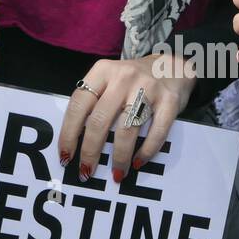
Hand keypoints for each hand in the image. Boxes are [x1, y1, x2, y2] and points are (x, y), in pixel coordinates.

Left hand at [58, 54, 196, 182]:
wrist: (172, 66)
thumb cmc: (134, 80)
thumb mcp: (109, 80)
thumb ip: (94, 101)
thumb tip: (76, 141)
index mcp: (102, 71)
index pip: (78, 104)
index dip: (69, 133)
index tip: (65, 155)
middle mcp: (123, 78)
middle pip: (99, 120)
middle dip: (90, 151)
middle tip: (86, 170)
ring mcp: (148, 88)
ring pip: (127, 130)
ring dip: (119, 157)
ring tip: (117, 173)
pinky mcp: (169, 101)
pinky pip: (156, 132)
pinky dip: (146, 151)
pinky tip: (139, 161)